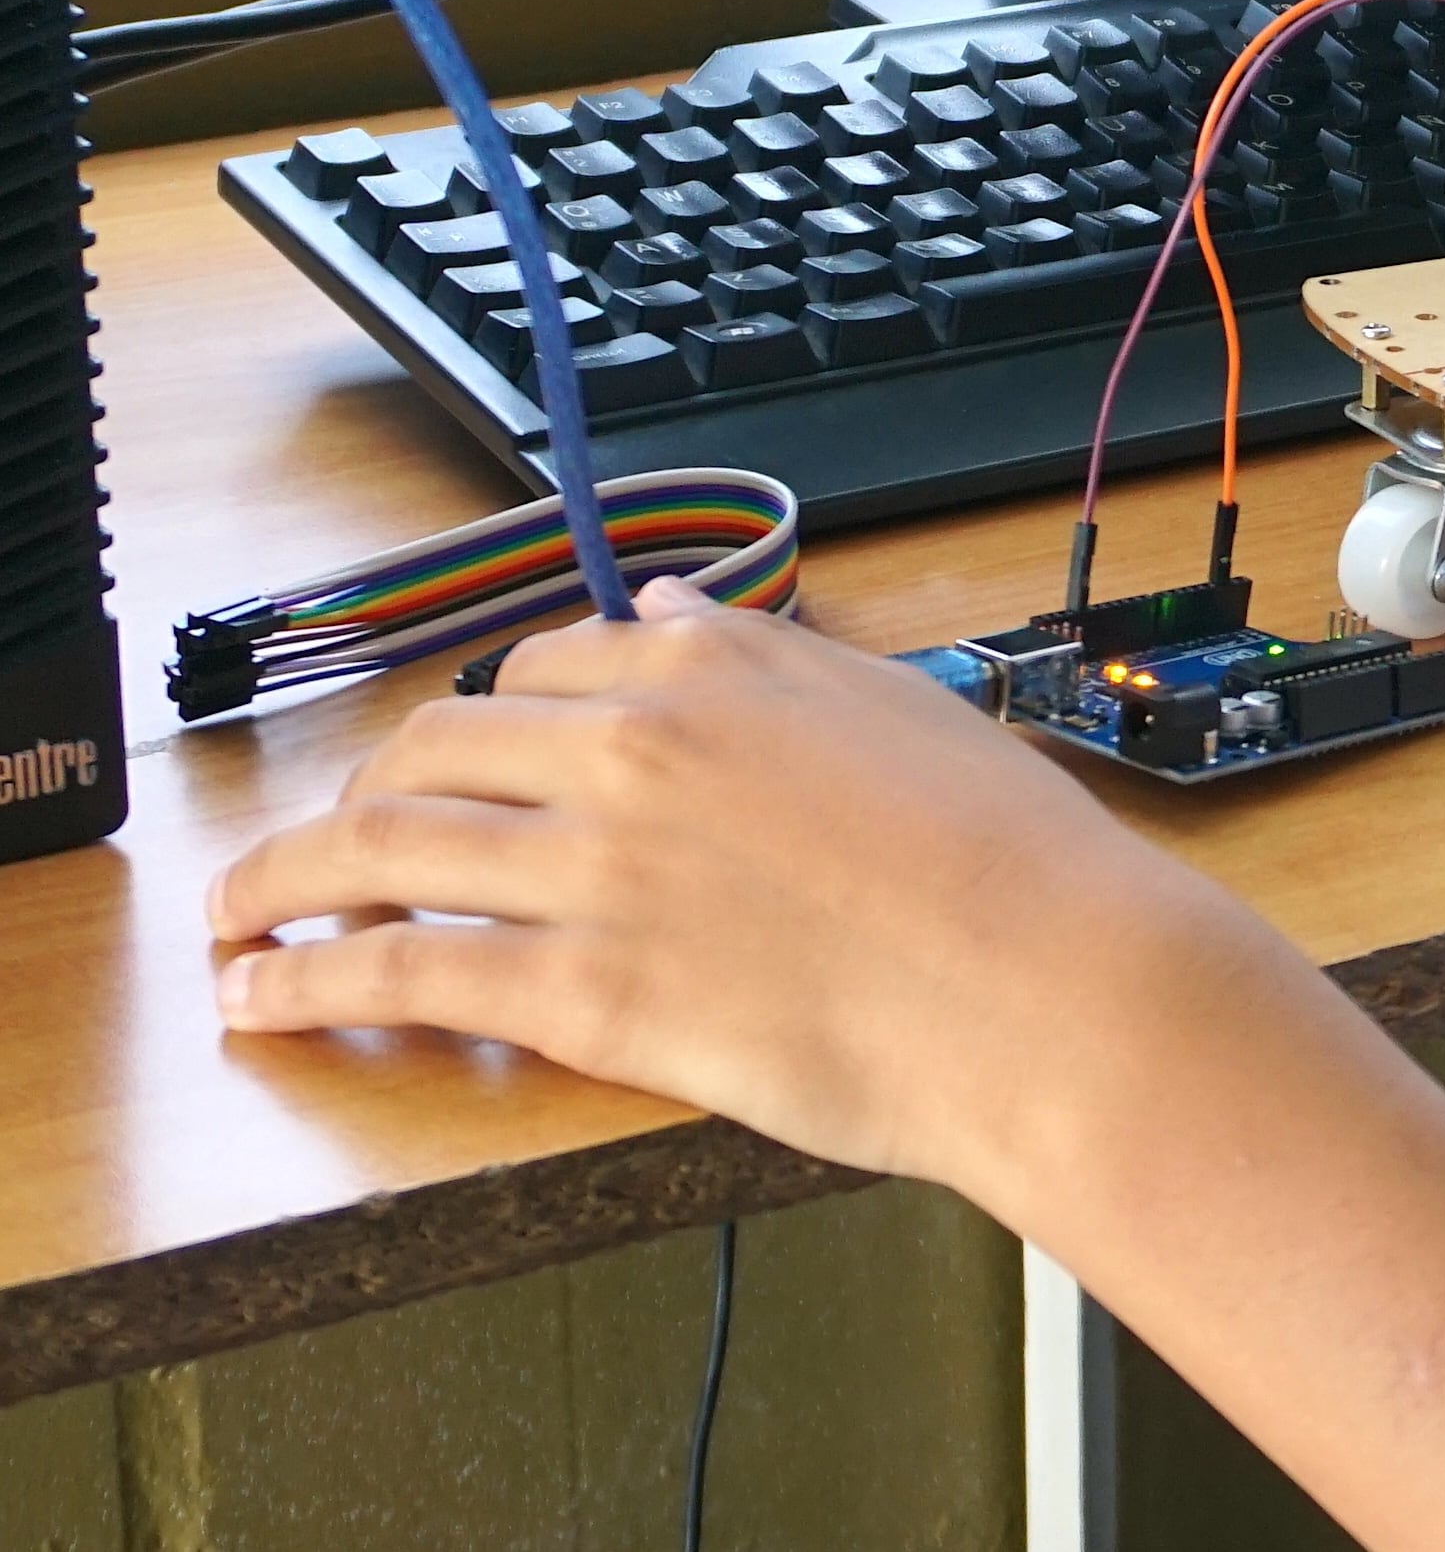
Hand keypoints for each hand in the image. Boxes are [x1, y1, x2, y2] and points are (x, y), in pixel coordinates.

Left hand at [206, 580, 1288, 1189]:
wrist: (1050, 987)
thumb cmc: (1010, 861)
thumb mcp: (898, 704)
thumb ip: (766, 658)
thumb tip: (665, 606)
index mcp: (717, 666)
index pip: (545, 664)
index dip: (489, 718)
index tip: (464, 758)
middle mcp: (634, 746)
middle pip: (432, 747)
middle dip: (358, 794)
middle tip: (330, 844)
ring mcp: (597, 870)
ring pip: (381, 848)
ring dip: (281, 881)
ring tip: (237, 918)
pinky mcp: (581, 995)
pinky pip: (400, 973)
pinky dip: (303, 981)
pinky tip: (259, 995)